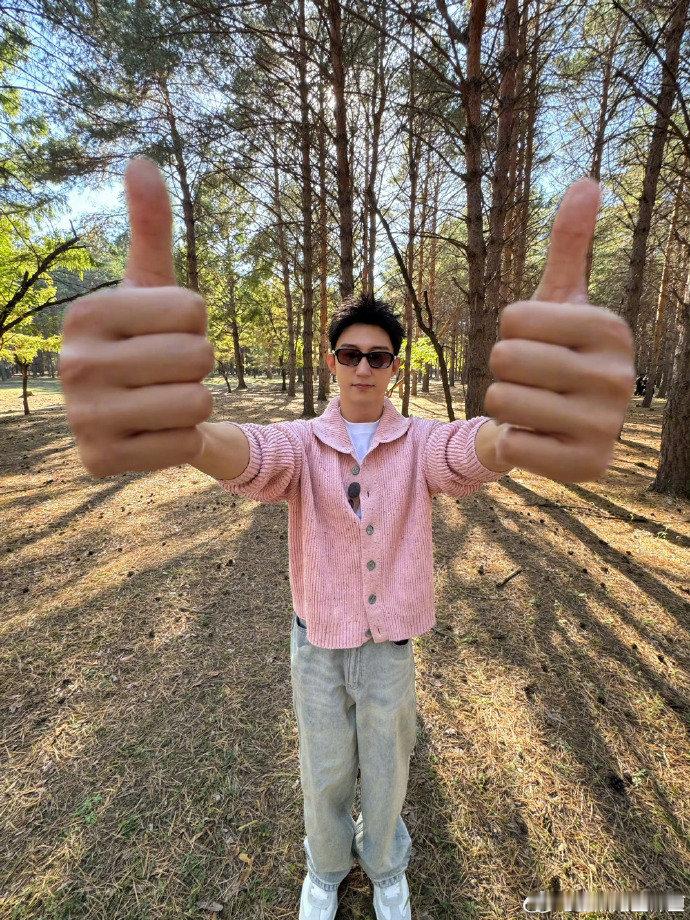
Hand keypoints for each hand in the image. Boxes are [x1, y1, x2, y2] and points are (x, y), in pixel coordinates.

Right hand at [59, 157, 214, 476]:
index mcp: (86, 313)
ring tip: (161, 400)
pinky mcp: (99, 461)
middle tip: (168, 371)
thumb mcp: (149, 286)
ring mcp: (82, 416)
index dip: (194, 323)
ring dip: (192, 403)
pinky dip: (181, 440)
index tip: (165, 332)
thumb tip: (142, 161)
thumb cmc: (146, 339)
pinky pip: (184, 445)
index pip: (193, 309)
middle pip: (198, 357)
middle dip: (198, 365)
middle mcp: (73, 363)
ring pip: (196, 403)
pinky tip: (153, 433)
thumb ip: (150, 228)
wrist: (129, 414)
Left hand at [484, 178, 635, 482]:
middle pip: (504, 358)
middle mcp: (619, 377)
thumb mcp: (559, 300)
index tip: (535, 342)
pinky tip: (540, 439)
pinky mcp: (587, 467)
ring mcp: (607, 425)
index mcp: (611, 329)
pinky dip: (513, 442)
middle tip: (529, 379)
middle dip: (502, 370)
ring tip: (533, 408)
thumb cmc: (553, 353)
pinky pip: (513, 445)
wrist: (560, 426)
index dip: (509, 331)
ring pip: (501, 400)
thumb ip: (569, 245)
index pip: (513, 318)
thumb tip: (588, 182)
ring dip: (505, 406)